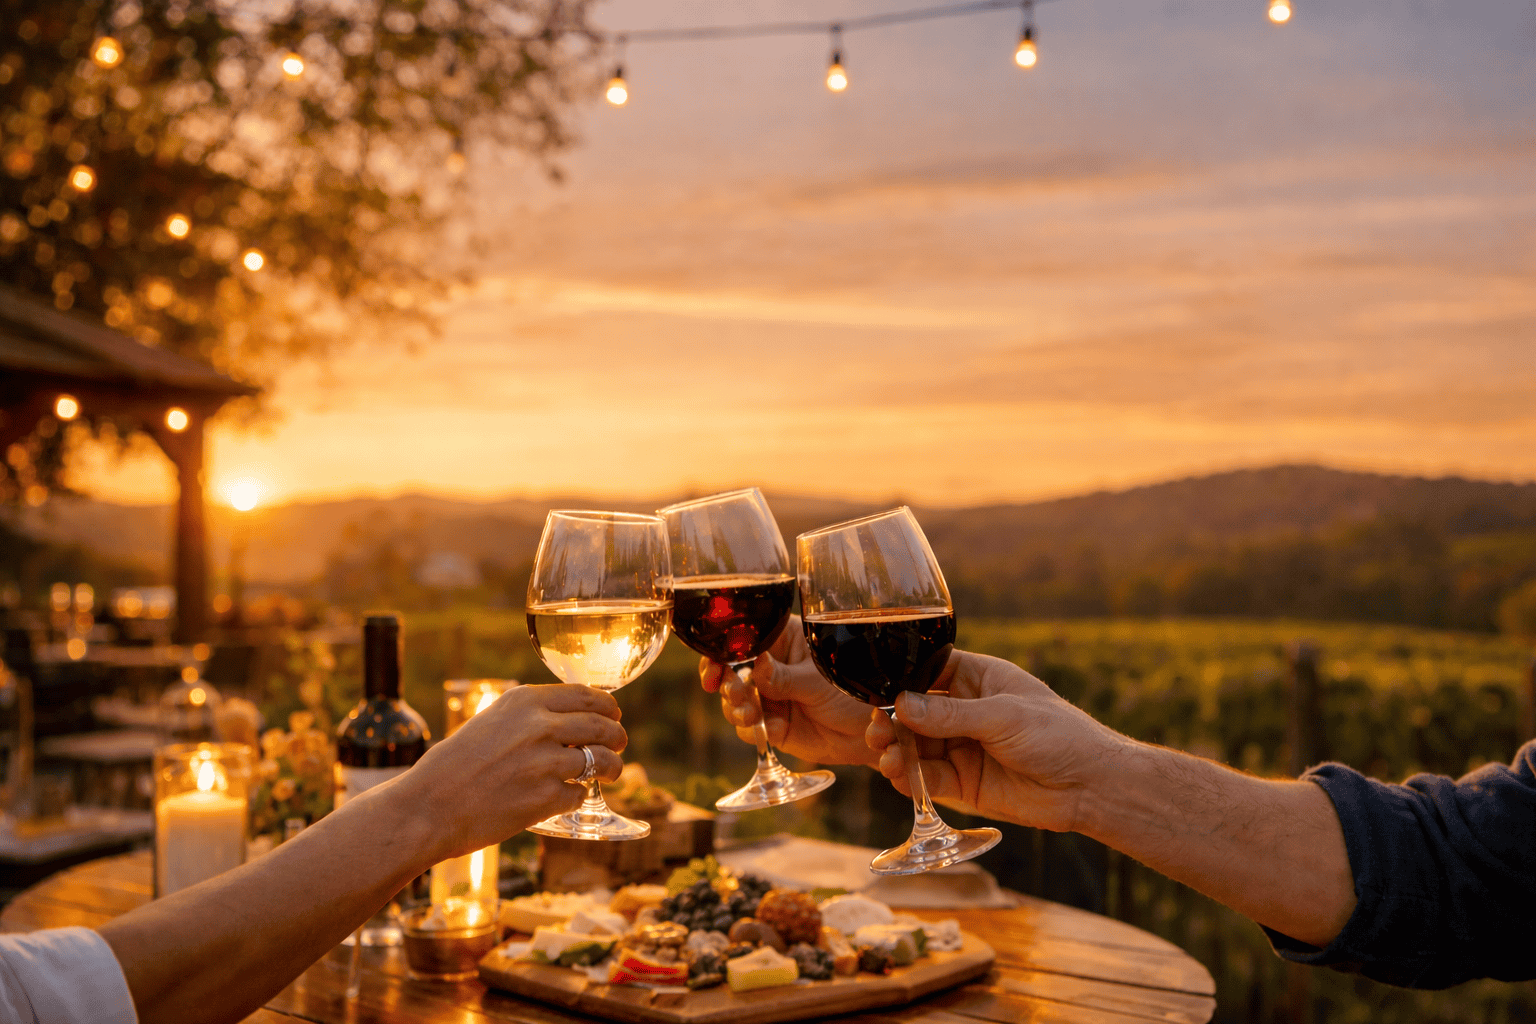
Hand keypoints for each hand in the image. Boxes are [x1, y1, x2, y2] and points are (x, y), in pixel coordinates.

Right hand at [397, 683, 626, 858]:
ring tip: (612, 772)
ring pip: (602, 760)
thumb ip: (529, 718)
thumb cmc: (453, 767)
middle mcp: (539, 726)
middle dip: (617, 735)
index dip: (607, 706)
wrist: (428, 808)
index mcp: (524, 702)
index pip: (586, 695)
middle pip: (602, 726)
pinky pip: (580, 794)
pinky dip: (577, 797)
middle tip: (620, 743)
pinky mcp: (547, 798)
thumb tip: (569, 721)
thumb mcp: (491, 723)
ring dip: (612, 767)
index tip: (613, 714)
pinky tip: (567, 798)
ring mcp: (546, 762)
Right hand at [700, 614, 879, 766]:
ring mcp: (769, 695)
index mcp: (783, 640)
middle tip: (733, 694)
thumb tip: (756, 664)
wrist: (867, 734)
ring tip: (749, 715)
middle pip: (730, 670)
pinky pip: (748, 727)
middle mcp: (771, 666)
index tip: (713, 669)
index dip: (722, 652)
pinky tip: (761, 729)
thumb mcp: (818, 682)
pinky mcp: (770, 723)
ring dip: (735, 708)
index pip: (743, 639)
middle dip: (726, 684)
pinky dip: (749, 730)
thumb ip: (784, 677)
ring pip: (734, 700)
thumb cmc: (851, 693)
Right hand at [867, 651, 1129, 832]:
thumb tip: (902, 704)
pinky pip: (927, 778)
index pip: (927, 672)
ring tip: (887, 757)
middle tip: (877, 731)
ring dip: (896, 751)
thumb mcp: (1003, 716)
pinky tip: (899, 777)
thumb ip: (951, 714)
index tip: (877, 692)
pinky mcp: (963, 783)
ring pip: (915, 746)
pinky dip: (910, 779)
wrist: (1091, 786)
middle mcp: (965, 712)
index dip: (901, 681)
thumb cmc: (1058, 735)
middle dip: (891, 721)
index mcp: (978, 679)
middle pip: (913, 713)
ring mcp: (962, 747)